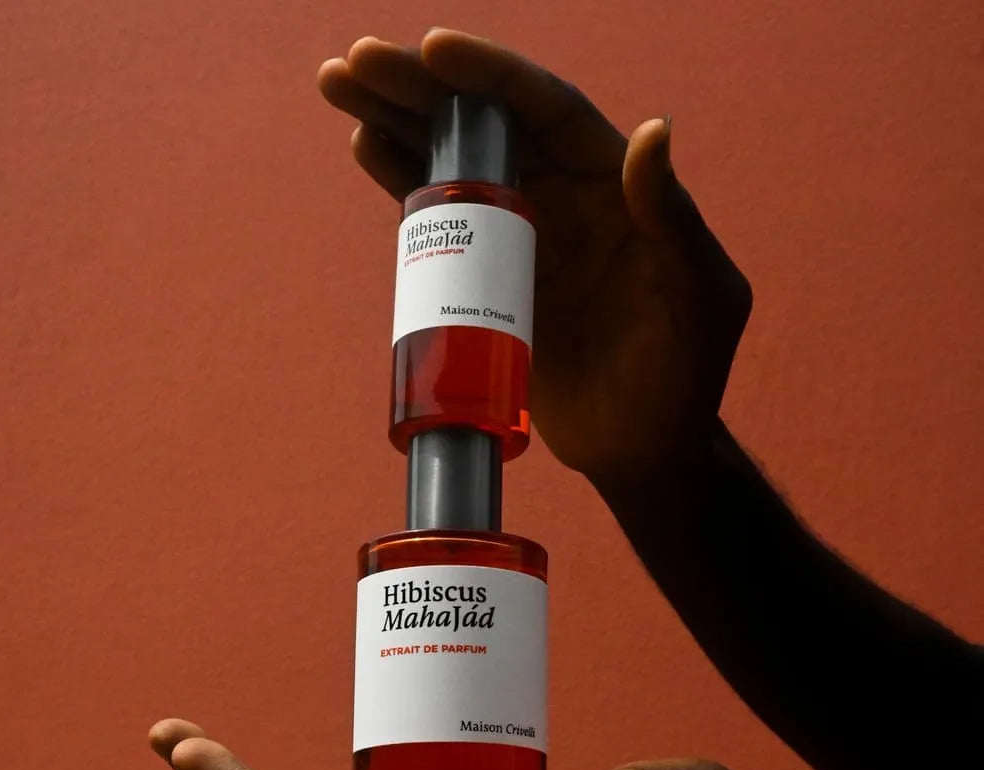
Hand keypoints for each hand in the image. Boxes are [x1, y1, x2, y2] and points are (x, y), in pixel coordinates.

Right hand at [318, 29, 751, 485]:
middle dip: (422, 88)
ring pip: (454, 162)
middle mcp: (563, 196)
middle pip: (486, 124)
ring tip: (342, 87)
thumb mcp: (700, 298)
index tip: (433, 51)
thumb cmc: (685, 374)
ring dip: (398, 121)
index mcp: (615, 186)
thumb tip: (650, 130)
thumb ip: (672, 222)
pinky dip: (404, 185)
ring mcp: (521, 236)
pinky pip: (442, 222)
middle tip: (355, 62)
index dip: (492, 77)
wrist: (641, 446)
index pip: (548, 111)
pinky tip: (367, 148)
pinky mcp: (489, 280)